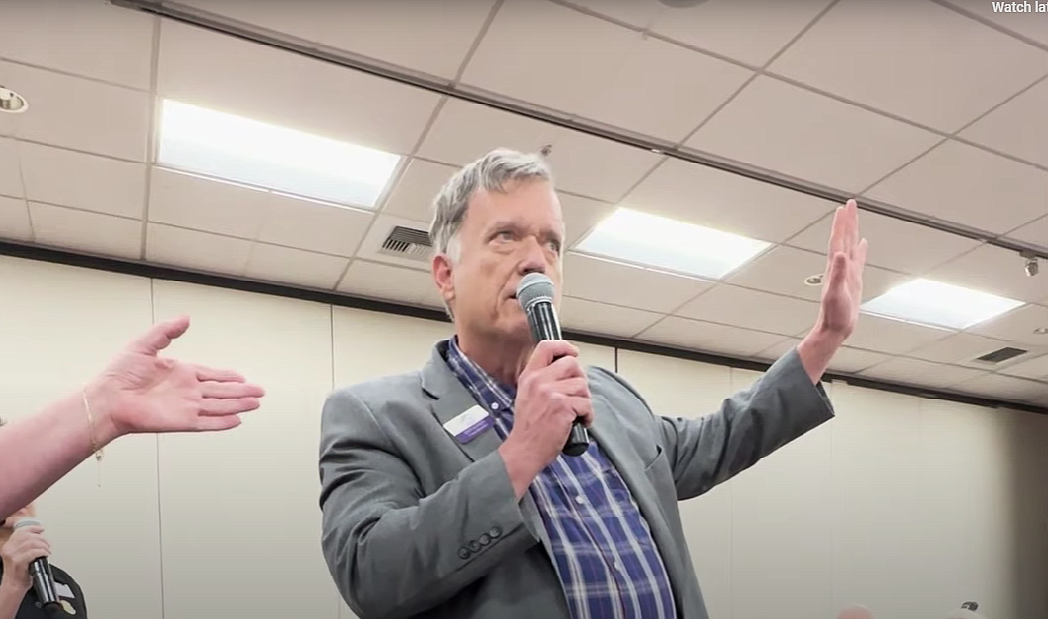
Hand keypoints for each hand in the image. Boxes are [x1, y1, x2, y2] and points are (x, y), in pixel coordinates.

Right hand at [0, 524, 49, 592]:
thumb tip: (39, 535)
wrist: (14, 586)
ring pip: (32, 543)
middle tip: (47, 545)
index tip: (41, 529)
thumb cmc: (20, 572)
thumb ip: (26, 545)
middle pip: (28, 535)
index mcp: (8, 546)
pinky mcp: (18, 562)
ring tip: (46, 551)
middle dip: (41, 539)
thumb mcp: (20, 555)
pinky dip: (42, 552)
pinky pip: (34, 552)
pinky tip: (45, 555)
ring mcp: (13, 556)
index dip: (33, 528)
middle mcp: (9, 549)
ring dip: (43, 546)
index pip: (20, 531)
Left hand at [87, 316, 265, 440]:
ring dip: (238, 405)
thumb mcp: (143, 345)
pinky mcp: (182, 421)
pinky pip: (207, 422)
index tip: (241, 377)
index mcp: (180, 373)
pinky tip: (237, 420)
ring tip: (255, 404)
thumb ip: (166, 332)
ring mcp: (186, 407)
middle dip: (241, 392)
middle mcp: (186, 391)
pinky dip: (222, 422)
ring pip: (219, 406)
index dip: (227, 377)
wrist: (107, 399)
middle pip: (221, 392)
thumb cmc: (119, 374)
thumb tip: (185, 318)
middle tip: (259, 393)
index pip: (210, 375)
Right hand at [500, 341, 592, 495]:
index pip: (546, 347)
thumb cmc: (528, 427)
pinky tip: (580, 422)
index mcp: (529, 376)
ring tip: (577, 412)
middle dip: (580, 379)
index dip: (564, 347)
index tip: (573, 353)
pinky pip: (586, 404)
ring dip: (585, 400)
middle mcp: (539, 381)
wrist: (524, 449)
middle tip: (578, 394)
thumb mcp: (527, 395)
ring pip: (582, 385)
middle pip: (571, 364)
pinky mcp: (562, 406)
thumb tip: (568, 371)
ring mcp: (550, 393)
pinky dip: (587, 415)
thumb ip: (542, 380)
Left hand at [797, 200, 867, 382]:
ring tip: (854, 217)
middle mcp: (840, 266)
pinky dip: (861, 249)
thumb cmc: (833, 313)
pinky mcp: (853, 280)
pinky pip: (858, 259)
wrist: (834, 328)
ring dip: (853, 231)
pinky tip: (862, 243)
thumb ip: (838, 273)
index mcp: (836, 266)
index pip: (839, 239)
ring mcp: (847, 272)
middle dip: (847, 221)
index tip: (845, 206)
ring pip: (851, 245)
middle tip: (851, 203)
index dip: (842, 223)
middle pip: (844, 238)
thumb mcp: (836, 293)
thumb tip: (839, 254)